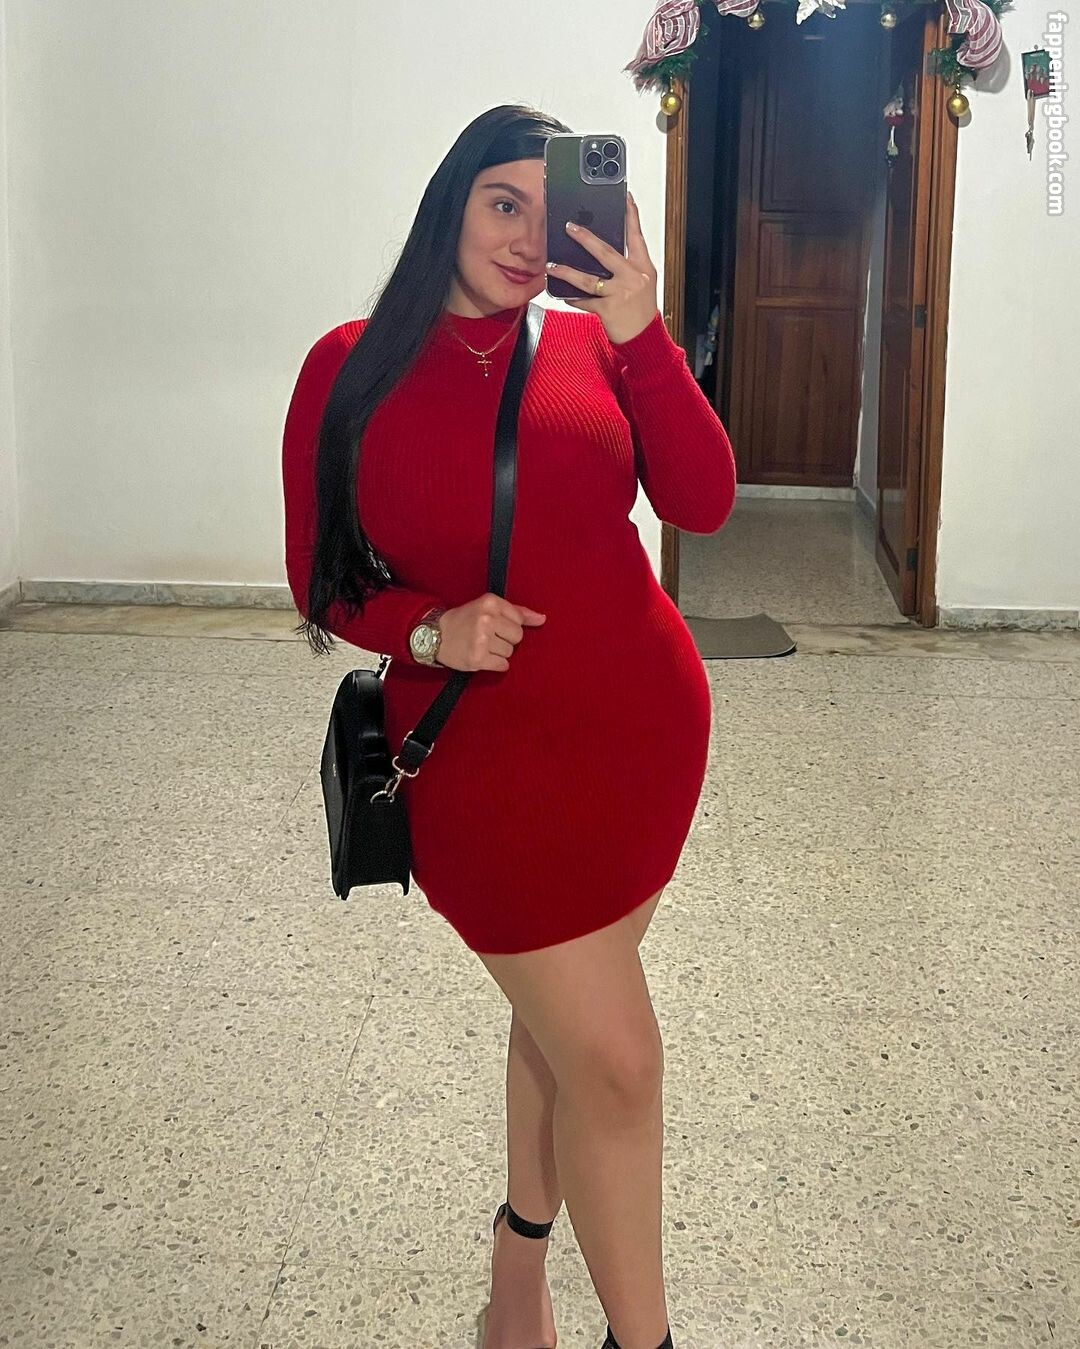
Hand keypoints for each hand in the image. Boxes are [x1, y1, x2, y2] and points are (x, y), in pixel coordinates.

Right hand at [435, 593, 546, 672]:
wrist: (435, 635)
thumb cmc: (464, 620)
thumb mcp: (487, 607)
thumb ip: (516, 611)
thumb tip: (541, 619)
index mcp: (490, 602)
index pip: (520, 620)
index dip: (508, 625)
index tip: (494, 625)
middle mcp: (486, 619)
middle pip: (517, 637)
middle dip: (506, 639)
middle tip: (487, 637)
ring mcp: (482, 639)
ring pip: (510, 652)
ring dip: (498, 652)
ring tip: (482, 646)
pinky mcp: (478, 658)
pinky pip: (502, 665)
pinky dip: (495, 664)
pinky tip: (482, 656)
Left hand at [545, 190, 659, 345]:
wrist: (645, 338)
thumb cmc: (641, 310)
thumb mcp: (642, 283)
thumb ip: (627, 266)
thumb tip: (601, 253)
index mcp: (643, 267)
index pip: (637, 236)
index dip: (631, 215)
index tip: (625, 197)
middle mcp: (633, 277)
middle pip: (606, 252)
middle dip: (586, 238)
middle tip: (570, 227)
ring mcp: (620, 294)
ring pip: (588, 279)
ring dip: (567, 271)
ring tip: (552, 266)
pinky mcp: (609, 310)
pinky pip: (585, 301)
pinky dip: (573, 298)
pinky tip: (563, 294)